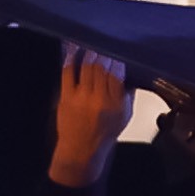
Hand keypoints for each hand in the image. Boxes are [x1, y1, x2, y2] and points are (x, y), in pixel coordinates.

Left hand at [49, 45, 132, 187]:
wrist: (81, 150)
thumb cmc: (104, 134)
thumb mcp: (125, 116)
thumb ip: (127, 95)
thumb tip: (128, 73)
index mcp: (116, 104)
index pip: (117, 74)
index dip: (116, 60)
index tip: (117, 52)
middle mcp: (99, 99)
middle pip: (101, 67)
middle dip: (103, 53)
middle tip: (104, 45)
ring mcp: (81, 97)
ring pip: (86, 67)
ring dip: (89, 52)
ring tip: (92, 45)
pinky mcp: (66, 97)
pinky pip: (68, 72)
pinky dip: (71, 59)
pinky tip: (74, 50)